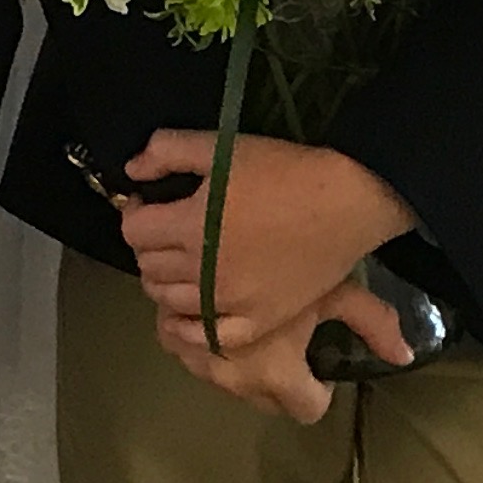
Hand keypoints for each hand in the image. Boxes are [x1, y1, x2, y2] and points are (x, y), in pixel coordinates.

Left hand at [119, 131, 415, 353]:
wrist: (349, 202)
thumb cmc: (285, 170)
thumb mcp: (222, 146)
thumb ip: (167, 151)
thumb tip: (132, 171)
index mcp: (190, 226)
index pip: (133, 230)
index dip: (136, 212)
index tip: (151, 202)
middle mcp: (204, 271)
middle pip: (149, 266)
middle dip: (150, 244)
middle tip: (168, 228)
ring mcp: (232, 302)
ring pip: (169, 301)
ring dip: (165, 280)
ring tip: (184, 261)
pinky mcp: (260, 320)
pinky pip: (209, 335)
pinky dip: (191, 324)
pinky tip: (195, 307)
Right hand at [157, 276, 414, 423]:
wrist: (210, 238)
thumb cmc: (283, 265)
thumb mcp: (331, 289)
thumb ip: (372, 321)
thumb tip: (407, 355)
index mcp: (276, 376)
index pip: (307, 409)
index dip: (317, 389)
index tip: (318, 364)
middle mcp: (235, 381)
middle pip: (267, 402)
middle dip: (279, 383)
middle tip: (288, 344)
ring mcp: (198, 363)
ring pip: (230, 383)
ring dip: (243, 366)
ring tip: (254, 328)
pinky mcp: (170, 341)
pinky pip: (196, 357)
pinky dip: (206, 345)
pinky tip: (217, 316)